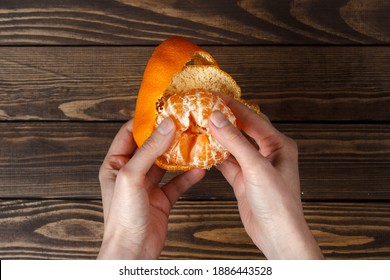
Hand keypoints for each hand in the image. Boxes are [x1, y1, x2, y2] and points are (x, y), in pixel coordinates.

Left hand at [97, 118, 204, 258]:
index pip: (128, 134)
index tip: (162, 110)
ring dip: (179, 154)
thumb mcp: (132, 176)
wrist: (133, 250)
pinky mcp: (161, 199)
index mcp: (115, 164)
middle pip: (150, 147)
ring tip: (194, 141)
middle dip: (166, 135)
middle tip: (183, 122)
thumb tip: (166, 125)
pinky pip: (176, 183)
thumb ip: (149, 150)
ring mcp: (147, 186)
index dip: (144, 121)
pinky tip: (200, 169)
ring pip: (165, 164)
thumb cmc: (122, 216)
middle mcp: (131, 173)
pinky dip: (188, 176)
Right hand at [209, 96, 322, 258]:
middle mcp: (267, 153)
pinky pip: (227, 162)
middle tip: (205, 107)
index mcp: (278, 144)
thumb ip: (235, 141)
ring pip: (233, 146)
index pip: (252, 118)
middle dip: (225, 119)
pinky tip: (202, 150)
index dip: (232, 106)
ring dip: (218, 137)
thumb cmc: (277, 202)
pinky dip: (215, 156)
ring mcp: (254, 167)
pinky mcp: (243, 180)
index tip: (213, 95)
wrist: (277, 234)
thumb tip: (217, 117)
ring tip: (199, 126)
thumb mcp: (256, 167)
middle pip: (242, 129)